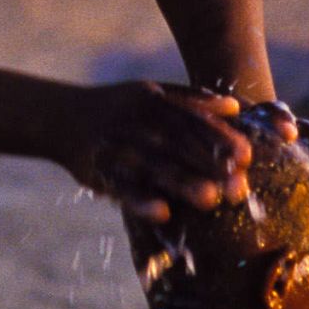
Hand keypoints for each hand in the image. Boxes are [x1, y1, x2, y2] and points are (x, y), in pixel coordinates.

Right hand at [53, 82, 252, 223]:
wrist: (62, 117)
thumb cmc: (118, 108)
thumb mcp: (152, 94)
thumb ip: (192, 100)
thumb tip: (235, 107)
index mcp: (152, 101)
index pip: (191, 119)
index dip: (219, 138)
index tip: (246, 156)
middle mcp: (135, 120)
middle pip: (177, 143)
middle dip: (209, 165)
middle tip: (239, 187)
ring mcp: (116, 145)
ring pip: (153, 165)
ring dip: (182, 182)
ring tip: (211, 199)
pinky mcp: (98, 171)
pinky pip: (122, 187)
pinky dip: (141, 200)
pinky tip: (163, 214)